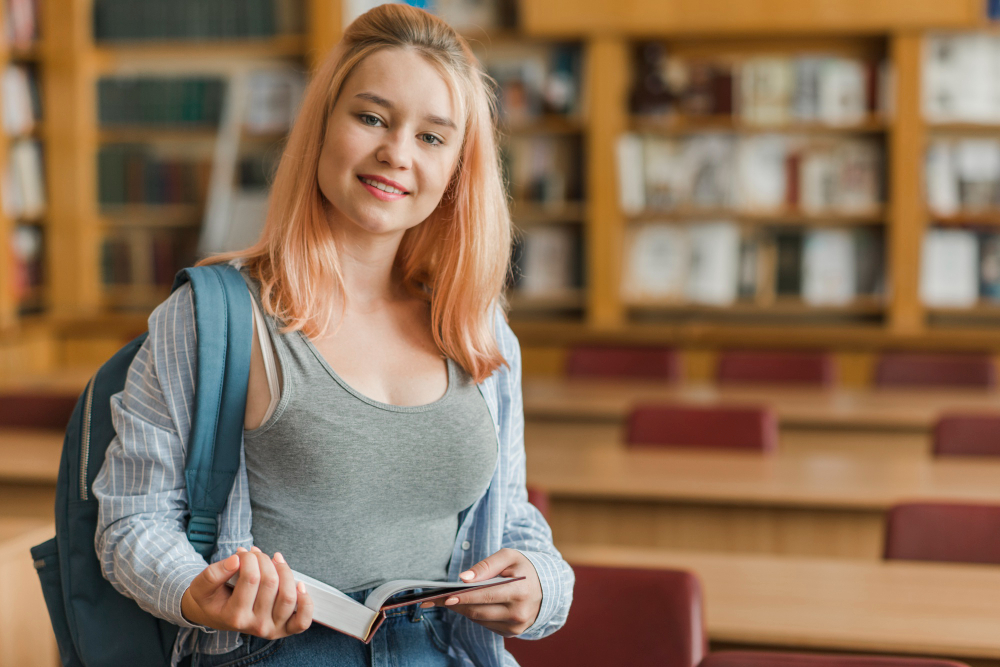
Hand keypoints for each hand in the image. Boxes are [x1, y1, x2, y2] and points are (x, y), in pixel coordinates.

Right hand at [180, 546, 312, 638]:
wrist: (214, 615)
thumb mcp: (201, 585)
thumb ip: (214, 573)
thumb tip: (237, 559)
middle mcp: (255, 626)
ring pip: (288, 596)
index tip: (242, 553)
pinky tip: (298, 584)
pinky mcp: (284, 629)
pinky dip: (305, 601)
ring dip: (284, 571)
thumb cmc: (210, 598)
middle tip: (255, 555)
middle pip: (271, 583)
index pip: (251, 578)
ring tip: (274, 561)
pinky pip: (303, 621)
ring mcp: (272, 629)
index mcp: (235, 617)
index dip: (249, 558)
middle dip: (264, 560)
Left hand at [420, 548, 541, 636]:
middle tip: (439, 599)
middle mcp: (519, 613)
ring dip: (464, 610)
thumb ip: (487, 565)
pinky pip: (486, 625)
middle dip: (457, 605)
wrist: (546, 586)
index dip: (465, 597)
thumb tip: (464, 578)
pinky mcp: (512, 632)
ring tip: (450, 600)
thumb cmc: (523, 568)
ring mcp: (516, 626)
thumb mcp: (509, 557)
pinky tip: (469, 605)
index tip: (446, 596)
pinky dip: (476, 615)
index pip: (486, 596)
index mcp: (521, 591)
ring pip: (480, 620)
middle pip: (479, 611)